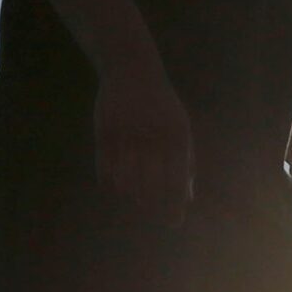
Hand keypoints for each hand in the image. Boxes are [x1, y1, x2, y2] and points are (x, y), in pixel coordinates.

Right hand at [94, 59, 193, 221]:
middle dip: (152, 204)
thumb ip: (186, 162)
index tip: (173, 222)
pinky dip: (111, 183)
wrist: (132, 69)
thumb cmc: (161, 106)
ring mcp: (126, 134)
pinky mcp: (104, 132)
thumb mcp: (180, 128)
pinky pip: (105, 170)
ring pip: (126, 181)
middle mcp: (152, 136)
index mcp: (177, 136)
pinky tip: (117, 184)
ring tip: (136, 196)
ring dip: (131, 195)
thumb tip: (187, 199)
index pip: (176, 180)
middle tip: (151, 210)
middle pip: (150, 185)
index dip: (175, 205)